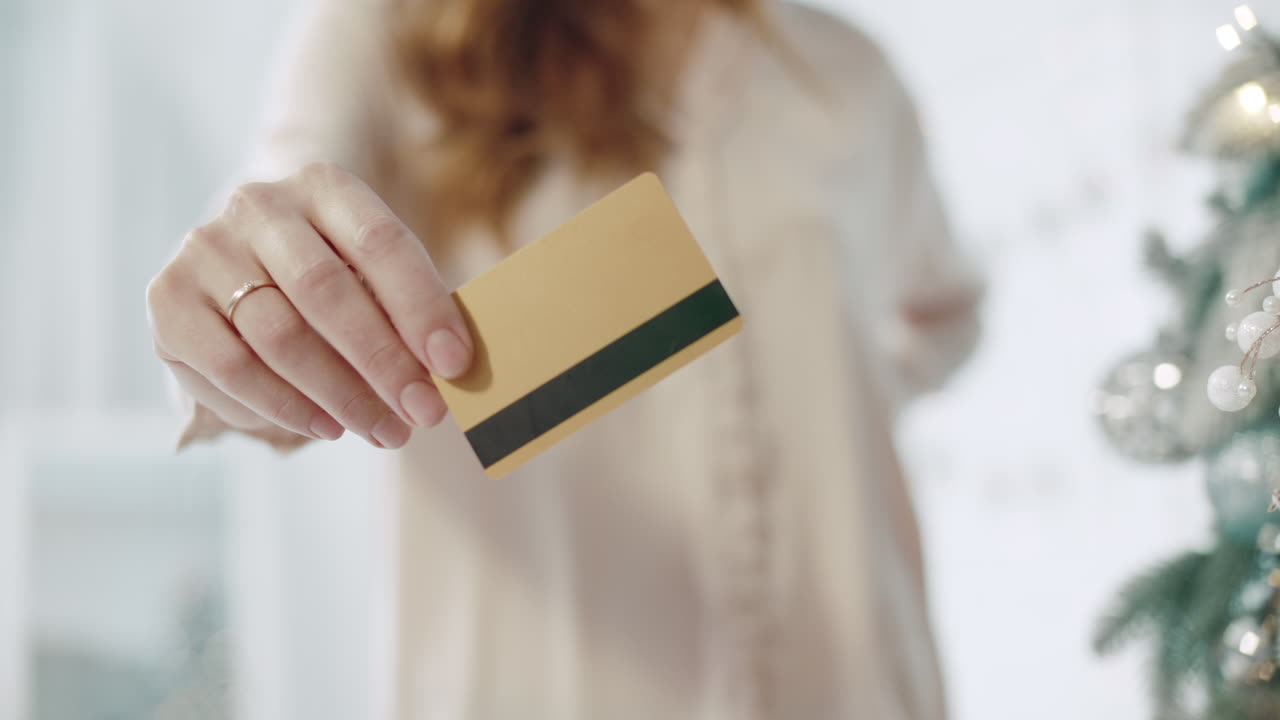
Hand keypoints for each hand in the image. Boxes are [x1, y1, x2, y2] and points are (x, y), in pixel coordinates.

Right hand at [146, 162, 473, 448]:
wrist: (241, 271)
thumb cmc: (333, 277)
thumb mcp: (372, 276)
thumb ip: (406, 310)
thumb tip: (452, 370)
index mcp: (323, 185)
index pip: (381, 242)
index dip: (422, 305)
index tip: (455, 363)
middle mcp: (258, 205)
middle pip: (326, 291)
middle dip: (383, 362)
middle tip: (424, 413)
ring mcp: (206, 249)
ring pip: (279, 336)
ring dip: (342, 395)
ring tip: (385, 430)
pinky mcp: (168, 300)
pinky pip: (232, 367)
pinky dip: (286, 406)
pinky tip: (327, 428)